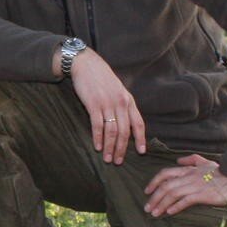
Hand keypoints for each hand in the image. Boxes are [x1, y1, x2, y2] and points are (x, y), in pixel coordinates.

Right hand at [67, 50, 143, 164]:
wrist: (86, 64)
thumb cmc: (101, 78)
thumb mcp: (117, 90)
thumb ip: (122, 105)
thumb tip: (125, 123)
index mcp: (128, 100)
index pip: (138, 123)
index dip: (140, 139)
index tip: (141, 152)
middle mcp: (120, 103)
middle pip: (124, 131)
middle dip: (122, 149)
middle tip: (118, 162)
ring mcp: (107, 104)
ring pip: (112, 131)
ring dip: (110, 147)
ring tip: (107, 159)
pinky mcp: (94, 104)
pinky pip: (98, 125)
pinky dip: (98, 138)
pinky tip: (97, 147)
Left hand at [144, 153, 226, 217]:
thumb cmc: (223, 171)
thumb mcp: (206, 162)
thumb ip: (191, 160)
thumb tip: (178, 160)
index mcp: (188, 169)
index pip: (165, 173)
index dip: (154, 182)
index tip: (147, 191)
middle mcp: (189, 177)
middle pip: (166, 186)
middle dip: (154, 197)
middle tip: (147, 208)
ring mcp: (196, 185)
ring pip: (173, 193)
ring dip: (161, 204)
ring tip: (154, 213)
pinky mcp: (204, 194)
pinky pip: (186, 200)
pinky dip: (176, 206)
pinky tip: (169, 212)